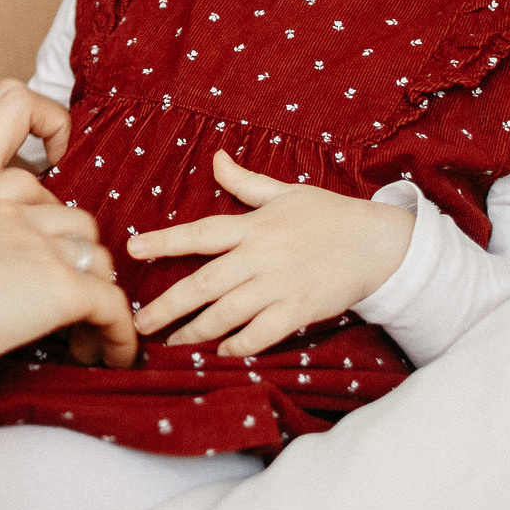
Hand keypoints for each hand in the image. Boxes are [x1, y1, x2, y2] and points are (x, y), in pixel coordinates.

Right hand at [0, 185, 136, 369]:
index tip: (43, 251)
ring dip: (100, 296)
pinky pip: (113, 306)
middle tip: (70, 299)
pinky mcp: (63, 286)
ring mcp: (42, 246)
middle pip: (73, 223)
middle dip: (78, 258)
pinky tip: (114, 357)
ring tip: (90, 335)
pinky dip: (121, 334)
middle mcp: (11, 213)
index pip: (29, 190)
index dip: (45, 222)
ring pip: (98, 259)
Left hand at [124, 151, 411, 356]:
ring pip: (226, 315)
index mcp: (252, 227)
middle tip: (139, 324)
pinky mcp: (298, 311)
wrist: (378, 243)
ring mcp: (278, 286)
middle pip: (202, 284)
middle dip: (167, 307)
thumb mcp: (284, 192)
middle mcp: (259, 257)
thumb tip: (216, 157)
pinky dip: (237, 345)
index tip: (131, 249)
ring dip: (195, 332)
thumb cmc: (329, 215)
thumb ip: (244, 182)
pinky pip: (260, 334)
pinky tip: (221, 351)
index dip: (163, 240)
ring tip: (173, 342)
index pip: (198, 234)